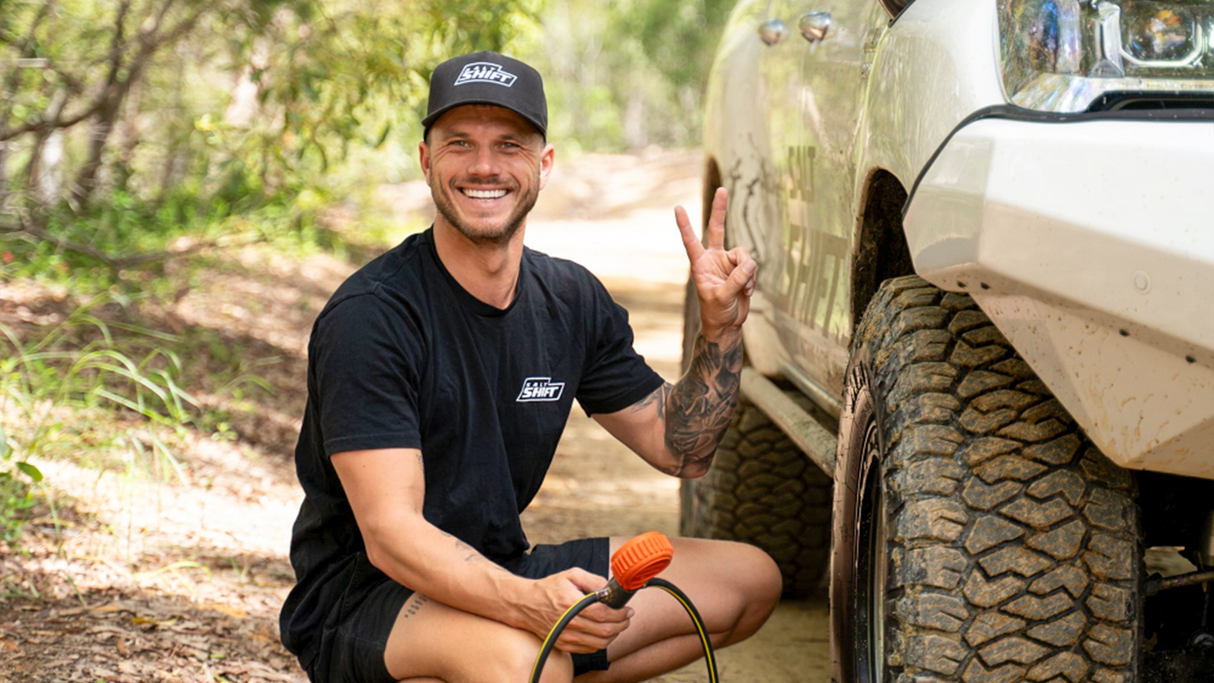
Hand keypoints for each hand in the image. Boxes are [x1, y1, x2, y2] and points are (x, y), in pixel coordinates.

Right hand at [516, 568, 632, 653]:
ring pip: (600, 642)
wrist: (526, 604)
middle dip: (622, 624)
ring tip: (618, 625)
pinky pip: (590, 648)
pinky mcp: (564, 645)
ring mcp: (566, 636)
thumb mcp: (571, 575)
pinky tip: (604, 632)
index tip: (628, 610)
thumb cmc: (549, 588)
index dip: (620, 613)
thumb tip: (610, 589)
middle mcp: (569, 623)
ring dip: (614, 634)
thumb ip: (593, 580)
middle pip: (605, 630)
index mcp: (571, 603)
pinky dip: (602, 642)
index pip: (603, 614)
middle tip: (627, 618)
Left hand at [675, 187, 755, 340]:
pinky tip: (747, 291)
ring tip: (743, 289)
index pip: (691, 241)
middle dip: (720, 209)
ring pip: (744, 254)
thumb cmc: (716, 312)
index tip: (678, 208)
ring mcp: (728, 262)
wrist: (728, 324)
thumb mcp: (722, 297)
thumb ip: (735, 280)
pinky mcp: (741, 269)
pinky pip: (752, 265)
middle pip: (718, 228)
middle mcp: (714, 259)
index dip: (685, 225)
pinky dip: (752, 279)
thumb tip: (749, 264)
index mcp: (700, 264)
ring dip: (747, 272)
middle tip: (722, 189)